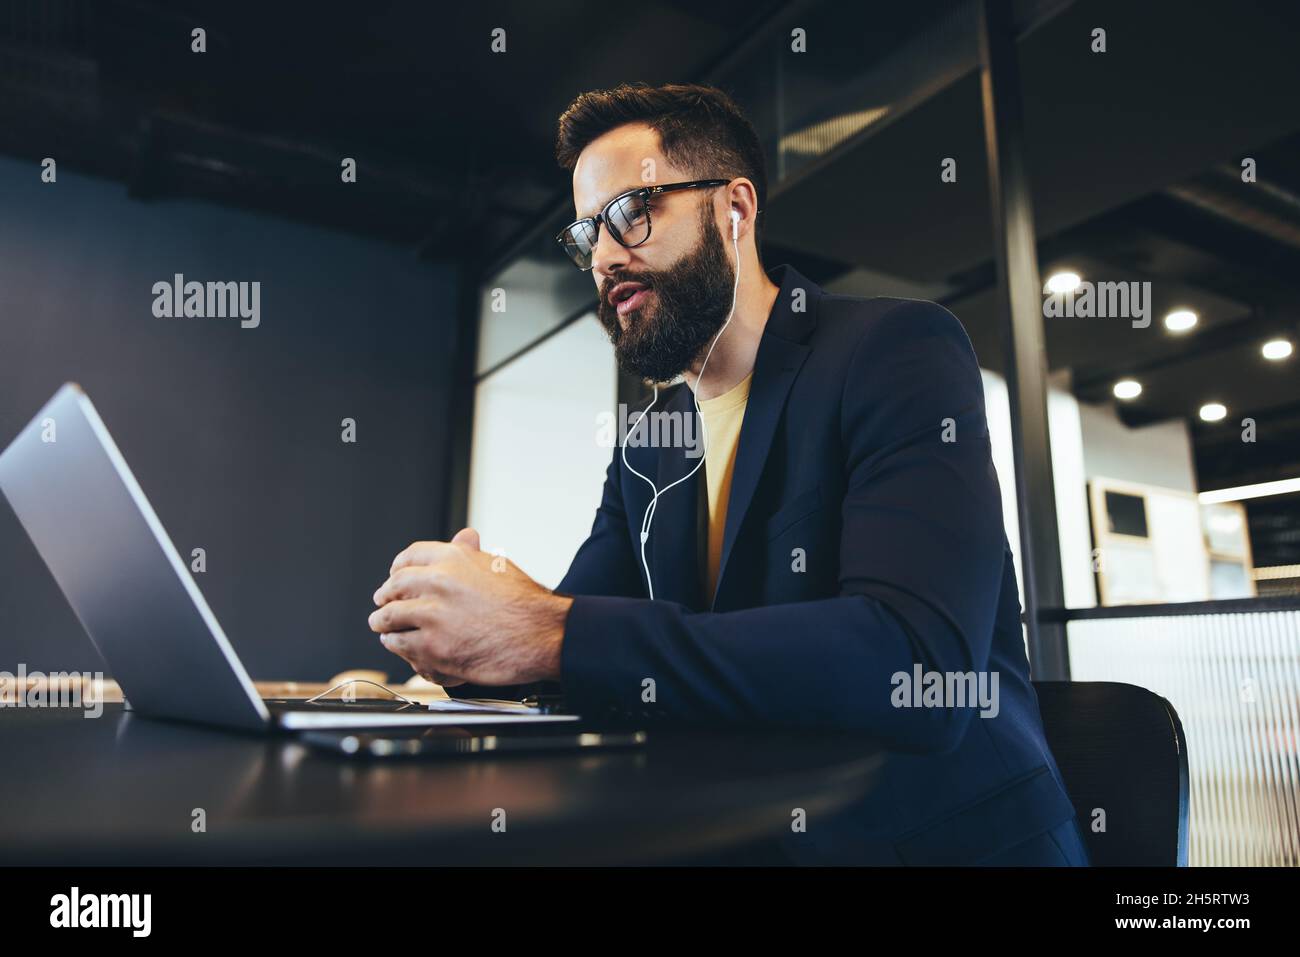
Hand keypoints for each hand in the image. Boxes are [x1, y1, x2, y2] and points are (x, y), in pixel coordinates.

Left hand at [369, 528, 571, 686]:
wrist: (541, 635)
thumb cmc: (525, 604)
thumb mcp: (498, 565)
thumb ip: (471, 554)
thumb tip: (464, 537)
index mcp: (453, 558)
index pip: (409, 557)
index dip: (397, 569)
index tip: (394, 576)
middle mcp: (438, 582)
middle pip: (394, 587)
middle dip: (385, 597)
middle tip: (382, 604)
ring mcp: (432, 615)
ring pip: (389, 617)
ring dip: (384, 623)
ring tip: (384, 627)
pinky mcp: (431, 646)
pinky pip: (399, 644)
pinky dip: (397, 645)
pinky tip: (399, 644)